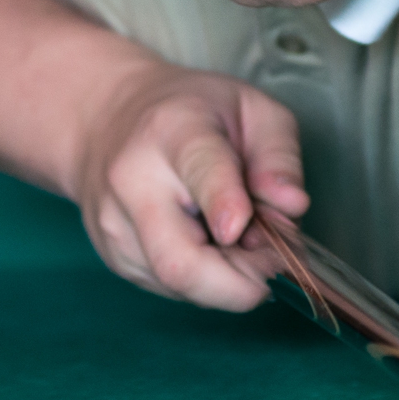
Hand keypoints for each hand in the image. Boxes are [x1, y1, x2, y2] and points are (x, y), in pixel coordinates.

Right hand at [74, 64, 309, 310]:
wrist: (107, 120)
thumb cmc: (192, 113)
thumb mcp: (253, 110)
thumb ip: (280, 156)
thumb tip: (291, 207)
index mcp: (174, 131)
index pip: (201, 172)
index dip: (225, 205)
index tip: (244, 229)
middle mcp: (133, 181)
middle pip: (179, 261)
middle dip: (240, 284)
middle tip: (273, 263)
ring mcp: (116, 225)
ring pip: (179, 285)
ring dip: (226, 282)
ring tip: (240, 244)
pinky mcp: (114, 257)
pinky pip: (170, 289)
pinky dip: (204, 282)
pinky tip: (208, 247)